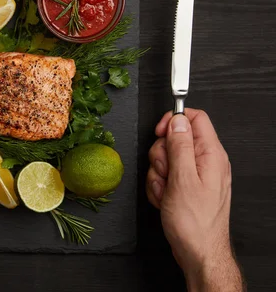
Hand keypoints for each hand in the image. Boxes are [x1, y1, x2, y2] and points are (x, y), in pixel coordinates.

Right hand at [147, 109, 242, 290]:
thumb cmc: (194, 222)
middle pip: (174, 138)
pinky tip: (165, 198)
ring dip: (158, 174)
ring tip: (166, 191)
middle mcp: (206, 162)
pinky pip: (164, 175)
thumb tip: (177, 120)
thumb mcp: (182, 179)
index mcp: (211, 154)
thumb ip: (180, 146)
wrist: (198, 251)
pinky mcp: (186, 186)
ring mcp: (196, 175)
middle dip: (161, 155)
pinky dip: (159, 186)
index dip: (173, 120)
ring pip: (166, 158)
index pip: (194, 118)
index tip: (159, 133)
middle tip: (166, 173)